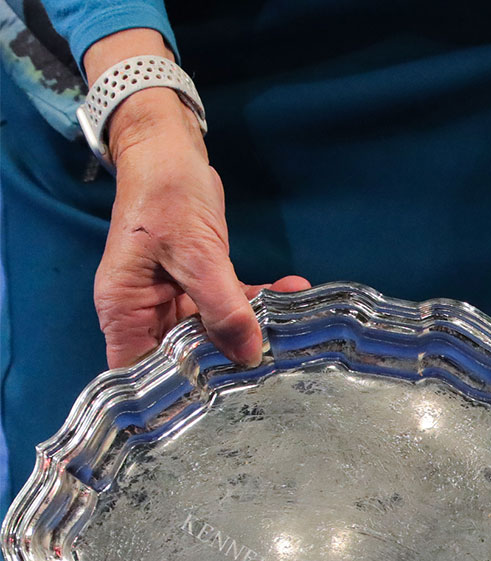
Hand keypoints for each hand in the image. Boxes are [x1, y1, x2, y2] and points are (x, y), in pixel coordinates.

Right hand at [85, 30, 308, 368]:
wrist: (169, 151)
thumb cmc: (165, 196)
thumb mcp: (194, 252)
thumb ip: (221, 305)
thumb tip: (247, 354)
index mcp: (126, 310)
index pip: (141, 372)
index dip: (174, 396)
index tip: (220, 409)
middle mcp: (145, 311)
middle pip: (183, 358)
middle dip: (227, 367)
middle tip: (275, 375)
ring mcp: (173, 299)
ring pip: (215, 333)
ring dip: (254, 331)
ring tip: (295, 333)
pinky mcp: (200, 283)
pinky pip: (231, 305)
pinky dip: (260, 302)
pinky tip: (295, 292)